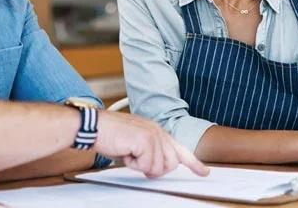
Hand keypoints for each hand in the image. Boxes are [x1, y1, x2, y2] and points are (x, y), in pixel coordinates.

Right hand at [94, 111, 209, 178]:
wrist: (93, 126)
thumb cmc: (108, 134)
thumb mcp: (133, 143)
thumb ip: (149, 152)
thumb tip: (155, 169)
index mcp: (156, 130)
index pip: (180, 149)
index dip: (193, 163)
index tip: (204, 172)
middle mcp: (158, 131)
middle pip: (171, 163)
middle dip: (155, 168)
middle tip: (137, 161)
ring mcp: (153, 135)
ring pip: (159, 166)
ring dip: (141, 165)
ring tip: (128, 152)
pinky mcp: (145, 141)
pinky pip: (146, 165)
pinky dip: (133, 164)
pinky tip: (125, 151)